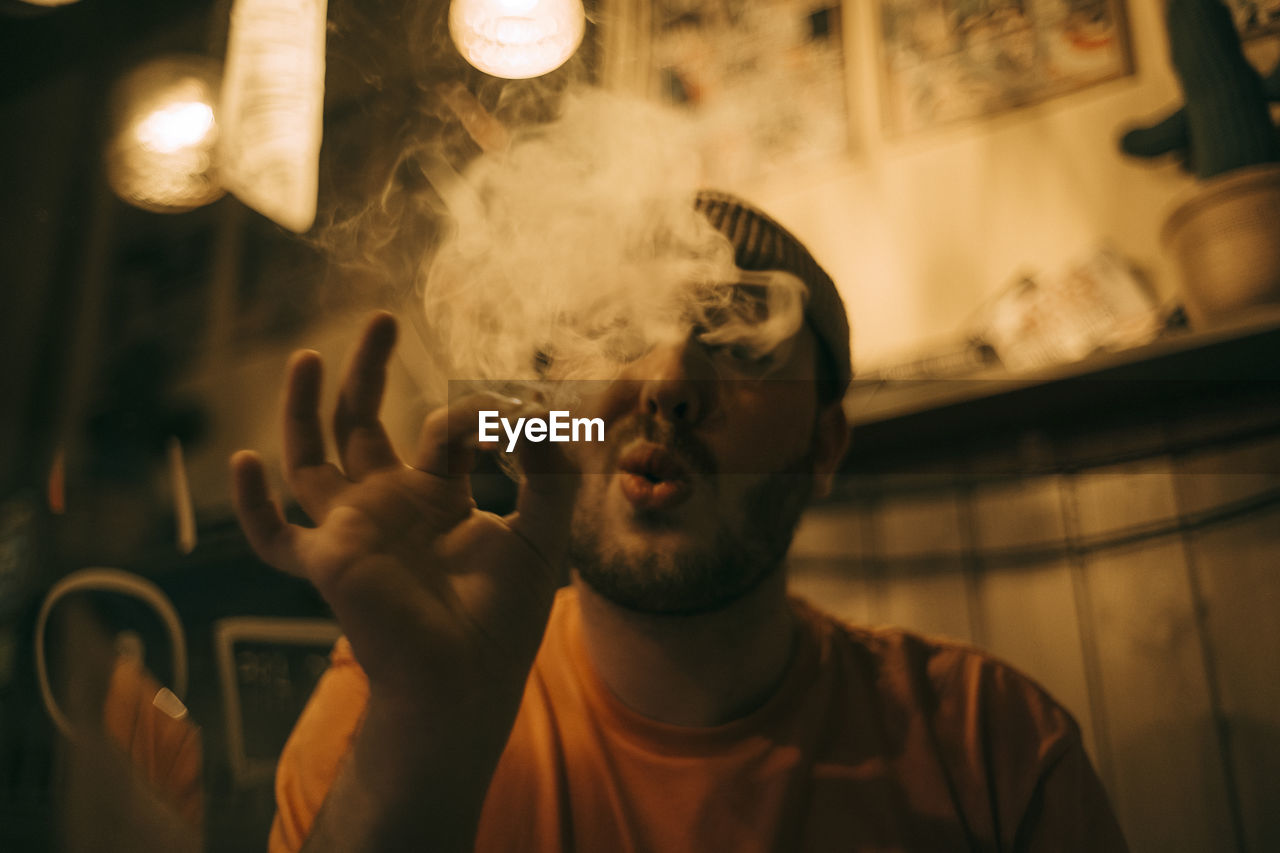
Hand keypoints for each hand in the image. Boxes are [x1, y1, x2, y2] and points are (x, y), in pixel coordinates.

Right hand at [230, 312, 577, 712]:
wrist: (468, 684)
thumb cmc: (506, 618)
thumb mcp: (544, 533)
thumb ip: (552, 473)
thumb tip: (536, 418)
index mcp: (435, 496)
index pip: (444, 430)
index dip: (478, 415)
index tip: (516, 424)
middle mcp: (387, 505)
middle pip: (363, 424)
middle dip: (368, 370)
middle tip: (382, 318)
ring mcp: (352, 531)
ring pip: (310, 459)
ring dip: (304, 408)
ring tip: (309, 356)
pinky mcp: (329, 563)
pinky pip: (275, 536)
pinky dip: (252, 504)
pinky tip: (244, 460)